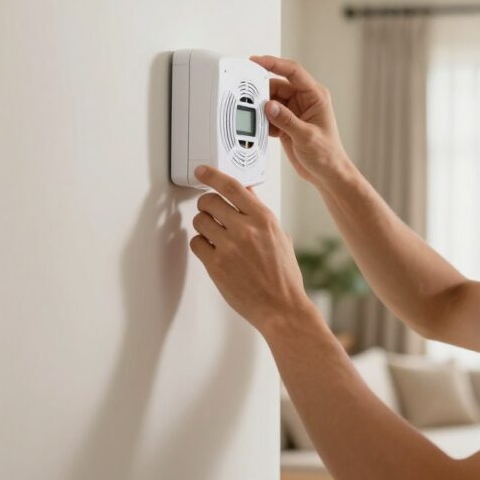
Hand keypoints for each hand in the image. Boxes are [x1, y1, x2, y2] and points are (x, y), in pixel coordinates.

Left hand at [189, 165, 314, 333]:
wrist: (282, 307)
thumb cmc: (284, 276)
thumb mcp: (280, 237)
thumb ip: (261, 214)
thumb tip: (247, 194)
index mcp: (264, 219)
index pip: (232, 186)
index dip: (212, 175)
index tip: (202, 171)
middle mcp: (246, 229)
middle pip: (210, 201)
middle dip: (207, 205)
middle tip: (210, 212)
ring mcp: (229, 247)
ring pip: (199, 220)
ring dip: (203, 225)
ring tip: (213, 235)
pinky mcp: (216, 265)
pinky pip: (196, 243)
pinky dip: (200, 244)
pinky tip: (211, 251)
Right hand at [250, 55, 350, 185]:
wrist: (327, 174)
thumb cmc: (327, 155)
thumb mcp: (307, 137)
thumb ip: (287, 121)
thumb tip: (269, 106)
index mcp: (315, 96)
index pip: (293, 72)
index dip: (274, 64)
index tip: (256, 61)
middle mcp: (304, 101)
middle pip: (277, 85)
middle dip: (262, 90)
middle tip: (247, 95)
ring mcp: (294, 112)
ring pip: (271, 101)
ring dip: (261, 108)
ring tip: (252, 115)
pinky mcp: (286, 123)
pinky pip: (269, 115)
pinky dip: (262, 121)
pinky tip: (261, 128)